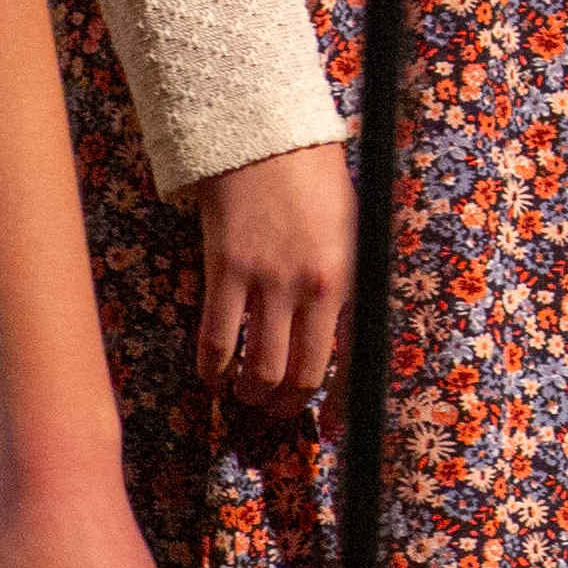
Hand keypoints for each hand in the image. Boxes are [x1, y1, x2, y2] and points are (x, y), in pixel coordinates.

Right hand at [191, 141, 355, 400]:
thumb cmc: (318, 184)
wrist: (268, 141)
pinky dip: (212, 369)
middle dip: (289, 404)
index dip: (340, 403)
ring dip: (251, 394)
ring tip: (247, 396)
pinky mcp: (225, 272)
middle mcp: (313, 287)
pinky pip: (215, 340)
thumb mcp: (355, 232)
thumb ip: (351, 284)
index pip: (354, 358)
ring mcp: (267, 281)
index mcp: (353, 278)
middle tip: (279, 409)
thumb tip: (346, 335)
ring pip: (257, 369)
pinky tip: (213, 377)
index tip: (329, 426)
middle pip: (301, 374)